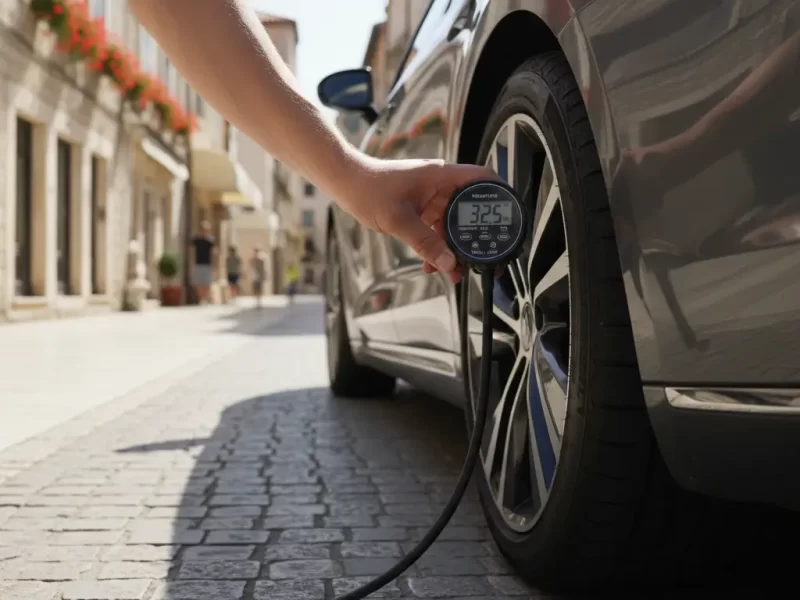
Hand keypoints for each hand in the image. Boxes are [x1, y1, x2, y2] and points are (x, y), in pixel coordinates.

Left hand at [340, 157, 498, 283]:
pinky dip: (438, 248)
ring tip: (456, 272)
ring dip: (455, 248)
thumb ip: (424, 242)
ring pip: (454, 225)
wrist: (346, 184)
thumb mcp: (398, 219)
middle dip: (476, 237)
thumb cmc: (369, 189)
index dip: (501, 196)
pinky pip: (438, 230)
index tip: (510, 218)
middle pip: (471, 210)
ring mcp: (432, 198)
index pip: (483, 180)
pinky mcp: (422, 209)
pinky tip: (433, 266)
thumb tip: (448, 263)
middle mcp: (442, 185)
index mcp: (443, 177)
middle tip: (483, 260)